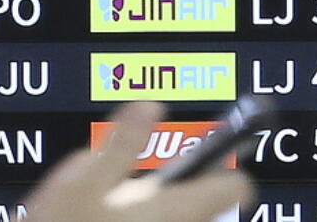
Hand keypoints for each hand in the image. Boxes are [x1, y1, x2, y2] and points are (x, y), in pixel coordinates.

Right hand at [22, 101, 254, 221]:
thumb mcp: (79, 181)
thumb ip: (120, 142)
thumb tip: (150, 106)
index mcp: (173, 211)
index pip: (237, 188)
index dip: (224, 166)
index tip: (204, 155)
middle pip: (207, 209)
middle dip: (180, 192)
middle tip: (136, 184)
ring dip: (160, 213)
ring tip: (111, 208)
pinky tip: (102, 221)